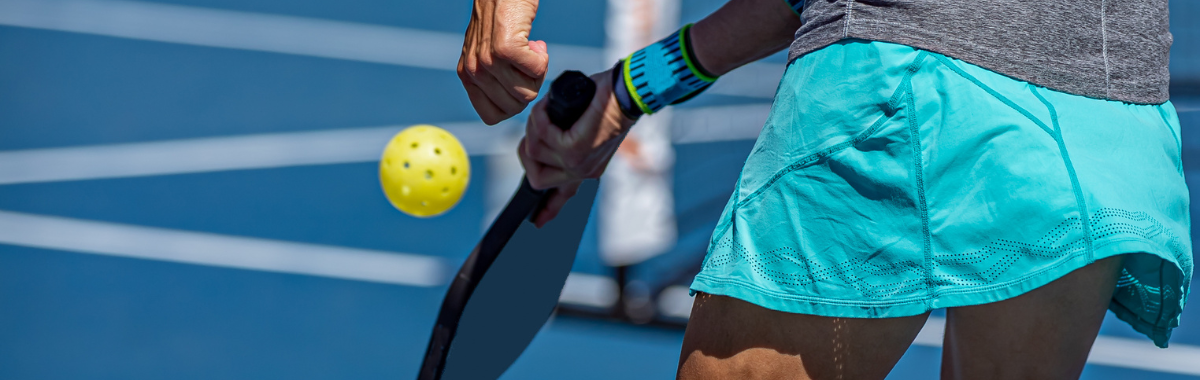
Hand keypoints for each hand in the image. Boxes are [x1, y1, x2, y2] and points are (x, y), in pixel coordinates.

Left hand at [458, 0, 548, 124]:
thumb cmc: (502, 17)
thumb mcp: (487, 53)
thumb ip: (493, 78)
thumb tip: (517, 101)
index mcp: (467, 75)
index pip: (491, 116)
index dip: (513, 104)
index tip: (518, 80)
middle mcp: (474, 71)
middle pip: (514, 107)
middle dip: (530, 88)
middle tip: (529, 63)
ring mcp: (488, 60)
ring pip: (527, 93)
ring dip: (538, 72)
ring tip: (532, 50)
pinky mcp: (506, 48)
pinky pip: (537, 71)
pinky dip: (543, 58)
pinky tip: (536, 43)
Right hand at [519, 69, 636, 226]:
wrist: (630, 91)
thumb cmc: (611, 99)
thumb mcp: (587, 121)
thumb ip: (569, 134)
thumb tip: (544, 136)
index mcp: (588, 167)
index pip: (564, 195)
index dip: (548, 209)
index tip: (537, 222)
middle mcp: (583, 170)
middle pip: (536, 176)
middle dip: (527, 150)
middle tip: (536, 125)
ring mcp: (579, 163)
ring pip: (534, 152)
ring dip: (533, 126)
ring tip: (546, 109)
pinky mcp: (576, 149)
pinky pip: (542, 136)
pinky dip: (539, 118)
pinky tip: (548, 107)